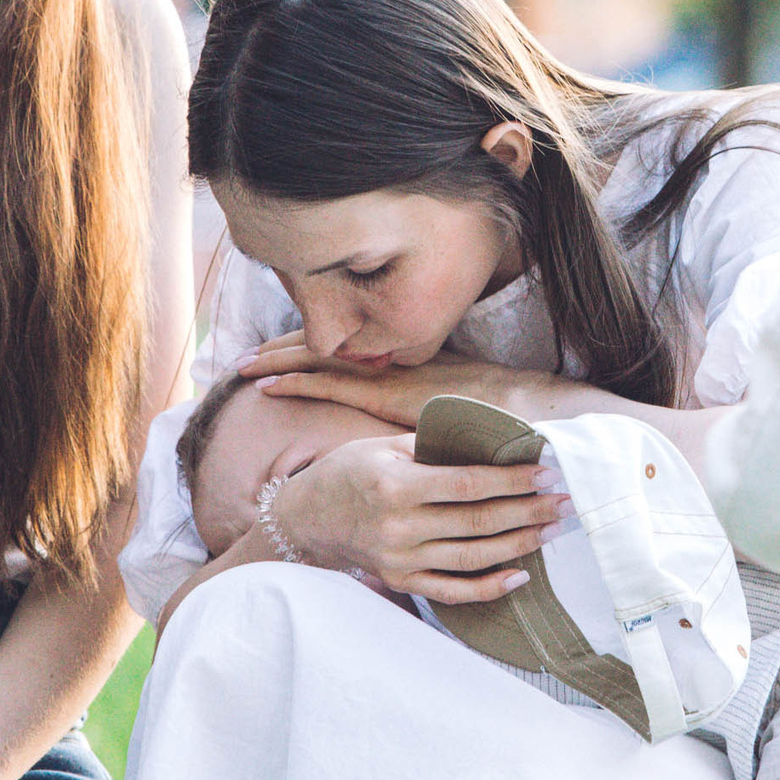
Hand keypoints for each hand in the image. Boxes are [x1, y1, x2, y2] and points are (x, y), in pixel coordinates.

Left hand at [242, 340, 562, 429]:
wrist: (538, 411)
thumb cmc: (511, 419)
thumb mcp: (467, 411)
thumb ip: (439, 416)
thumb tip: (428, 434)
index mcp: (412, 359)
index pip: (351, 345)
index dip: (312, 346)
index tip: (278, 352)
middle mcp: (398, 358)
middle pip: (328, 345)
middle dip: (283, 349)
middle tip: (243, 357)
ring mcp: (392, 373)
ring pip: (322, 357)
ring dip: (278, 360)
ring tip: (241, 366)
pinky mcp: (388, 394)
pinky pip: (333, 381)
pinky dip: (297, 380)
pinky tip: (266, 385)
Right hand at [264, 432, 565, 602]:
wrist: (306, 519)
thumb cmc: (347, 472)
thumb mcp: (381, 445)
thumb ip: (432, 444)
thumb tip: (489, 441)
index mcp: (396, 485)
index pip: (467, 484)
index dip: (511, 480)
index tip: (547, 472)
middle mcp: (399, 526)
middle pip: (478, 522)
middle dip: (528, 510)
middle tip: (565, 501)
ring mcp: (401, 560)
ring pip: (473, 556)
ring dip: (519, 544)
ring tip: (551, 529)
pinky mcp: (401, 581)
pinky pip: (453, 591)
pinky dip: (489, 587)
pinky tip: (519, 575)